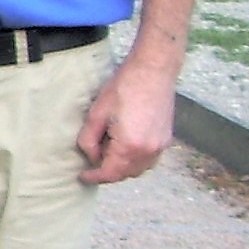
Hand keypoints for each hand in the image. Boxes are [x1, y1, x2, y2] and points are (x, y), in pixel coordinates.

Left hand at [76, 54, 175, 184]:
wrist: (153, 71)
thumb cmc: (123, 88)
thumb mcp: (96, 115)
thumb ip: (89, 141)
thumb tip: (92, 157)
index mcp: (130, 147)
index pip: (109, 173)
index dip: (94, 177)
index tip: (82, 176)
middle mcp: (148, 151)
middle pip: (125, 174)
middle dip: (108, 172)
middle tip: (92, 163)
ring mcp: (160, 146)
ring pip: (138, 169)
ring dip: (122, 167)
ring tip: (107, 152)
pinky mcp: (166, 139)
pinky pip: (149, 160)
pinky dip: (135, 160)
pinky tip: (124, 147)